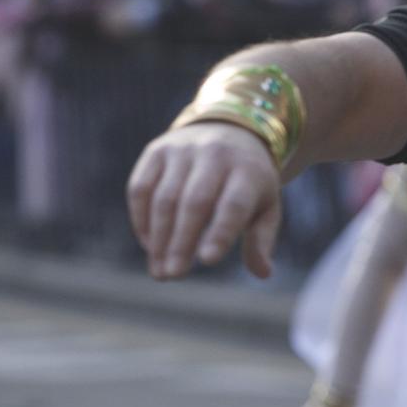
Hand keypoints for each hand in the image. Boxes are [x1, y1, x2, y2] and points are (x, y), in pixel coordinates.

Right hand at [126, 123, 283, 279]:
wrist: (230, 131)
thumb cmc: (248, 182)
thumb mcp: (266, 205)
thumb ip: (262, 239)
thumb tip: (263, 274)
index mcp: (248, 170)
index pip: (234, 203)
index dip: (221, 232)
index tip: (207, 261)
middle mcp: (216, 154)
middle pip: (195, 202)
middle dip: (181, 242)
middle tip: (173, 275)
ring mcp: (183, 149)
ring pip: (164, 197)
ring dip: (159, 238)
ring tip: (159, 270)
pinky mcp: (157, 150)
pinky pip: (141, 188)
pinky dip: (140, 219)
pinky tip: (149, 245)